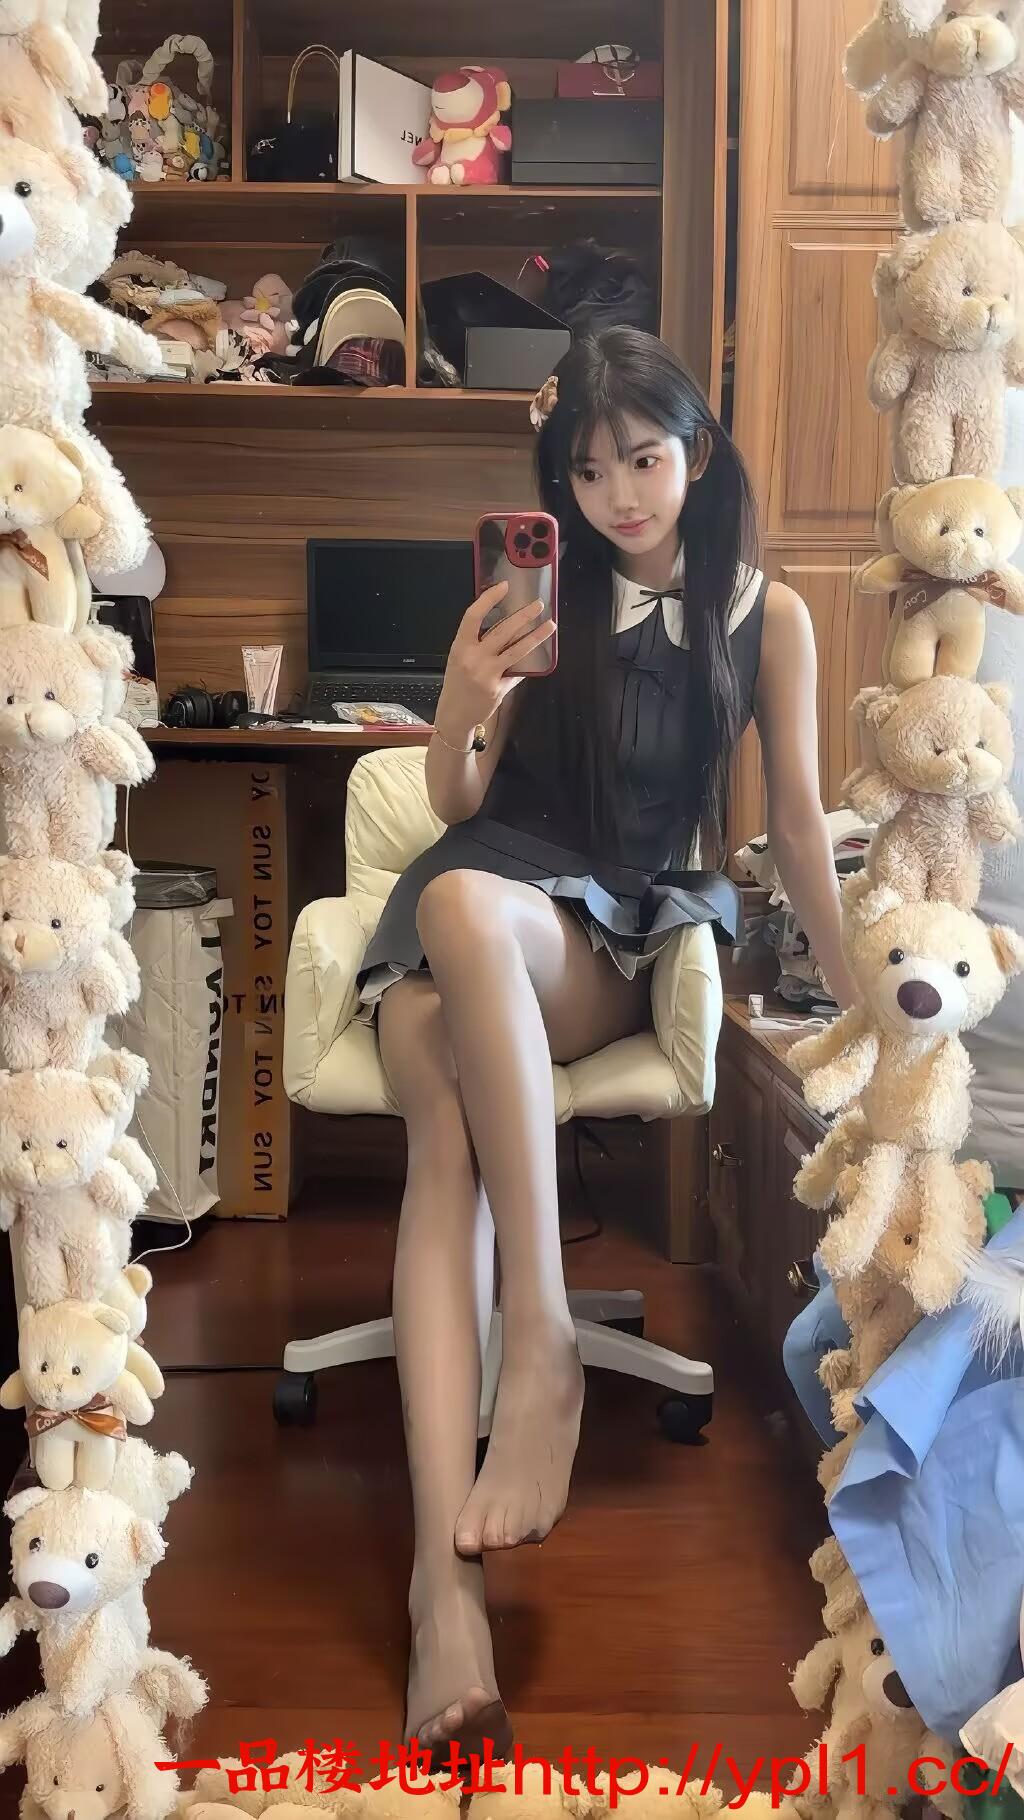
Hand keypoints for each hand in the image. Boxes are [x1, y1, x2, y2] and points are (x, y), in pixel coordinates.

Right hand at [434, 583, 553, 743]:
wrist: (454, 715)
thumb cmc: (457, 684)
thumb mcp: (459, 658)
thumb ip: (476, 642)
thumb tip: (504, 625)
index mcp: (460, 646)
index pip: (473, 616)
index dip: (489, 599)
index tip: (504, 587)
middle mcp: (473, 658)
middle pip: (502, 630)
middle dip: (523, 615)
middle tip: (538, 605)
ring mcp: (487, 674)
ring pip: (516, 650)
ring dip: (536, 636)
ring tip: (550, 625)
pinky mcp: (498, 689)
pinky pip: (517, 671)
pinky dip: (527, 664)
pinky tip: (538, 657)